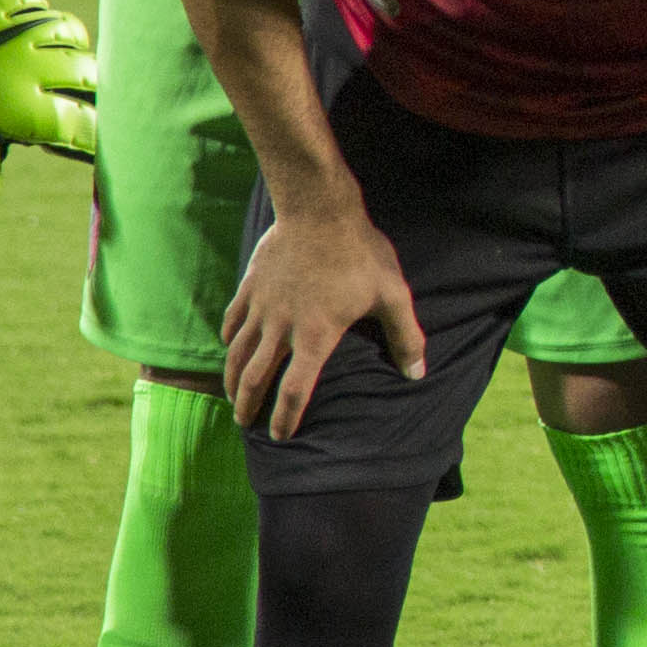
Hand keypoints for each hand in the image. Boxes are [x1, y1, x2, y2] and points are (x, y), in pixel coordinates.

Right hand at [224, 207, 424, 437]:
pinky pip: (232, 320)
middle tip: (245, 424)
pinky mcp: (250, 286)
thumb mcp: (392, 295)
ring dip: (232, 380)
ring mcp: (261, 307)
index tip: (280, 436)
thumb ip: (406, 336)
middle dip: (248, 406)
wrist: (318, 211)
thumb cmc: (360, 253)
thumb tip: (417, 373)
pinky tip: (230, 346)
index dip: (286, 418)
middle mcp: (281, 328)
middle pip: (256, 378)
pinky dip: (229, 339)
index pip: (295, 390)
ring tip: (232, 397)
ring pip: (237, 353)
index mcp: (315, 336)